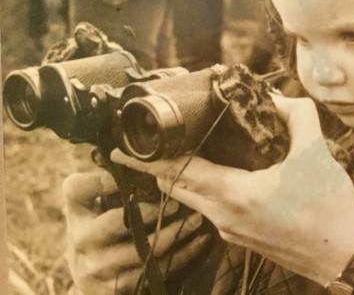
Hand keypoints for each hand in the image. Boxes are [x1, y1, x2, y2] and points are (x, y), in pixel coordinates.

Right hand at [63, 169, 208, 294]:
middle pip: (118, 222)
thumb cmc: (102, 226)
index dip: (104, 179)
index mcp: (76, 212)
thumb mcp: (97, 202)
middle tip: (178, 201)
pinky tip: (199, 241)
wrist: (93, 275)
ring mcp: (96, 268)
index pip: (78, 189)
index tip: (135, 171)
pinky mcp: (114, 288)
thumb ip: (112, 182)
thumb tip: (144, 152)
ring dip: (174, 234)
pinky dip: (181, 255)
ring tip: (197, 220)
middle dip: (152, 211)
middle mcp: (80, 240)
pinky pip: (153, 271)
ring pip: (141, 249)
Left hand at [112, 95, 353, 285]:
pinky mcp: (244, 238)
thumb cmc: (328, 208)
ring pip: (194, 201)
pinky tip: (223, 173)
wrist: (345, 257)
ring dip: (183, 178)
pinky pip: (212, 209)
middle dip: (158, 168)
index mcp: (233, 194)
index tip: (122, 150)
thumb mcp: (315, 154)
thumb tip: (275, 98)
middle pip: (177, 189)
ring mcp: (231, 231)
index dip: (147, 161)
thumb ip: (296, 116)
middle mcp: (223, 216)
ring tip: (184, 152)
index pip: (176, 173)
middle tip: (146, 146)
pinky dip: (206, 189)